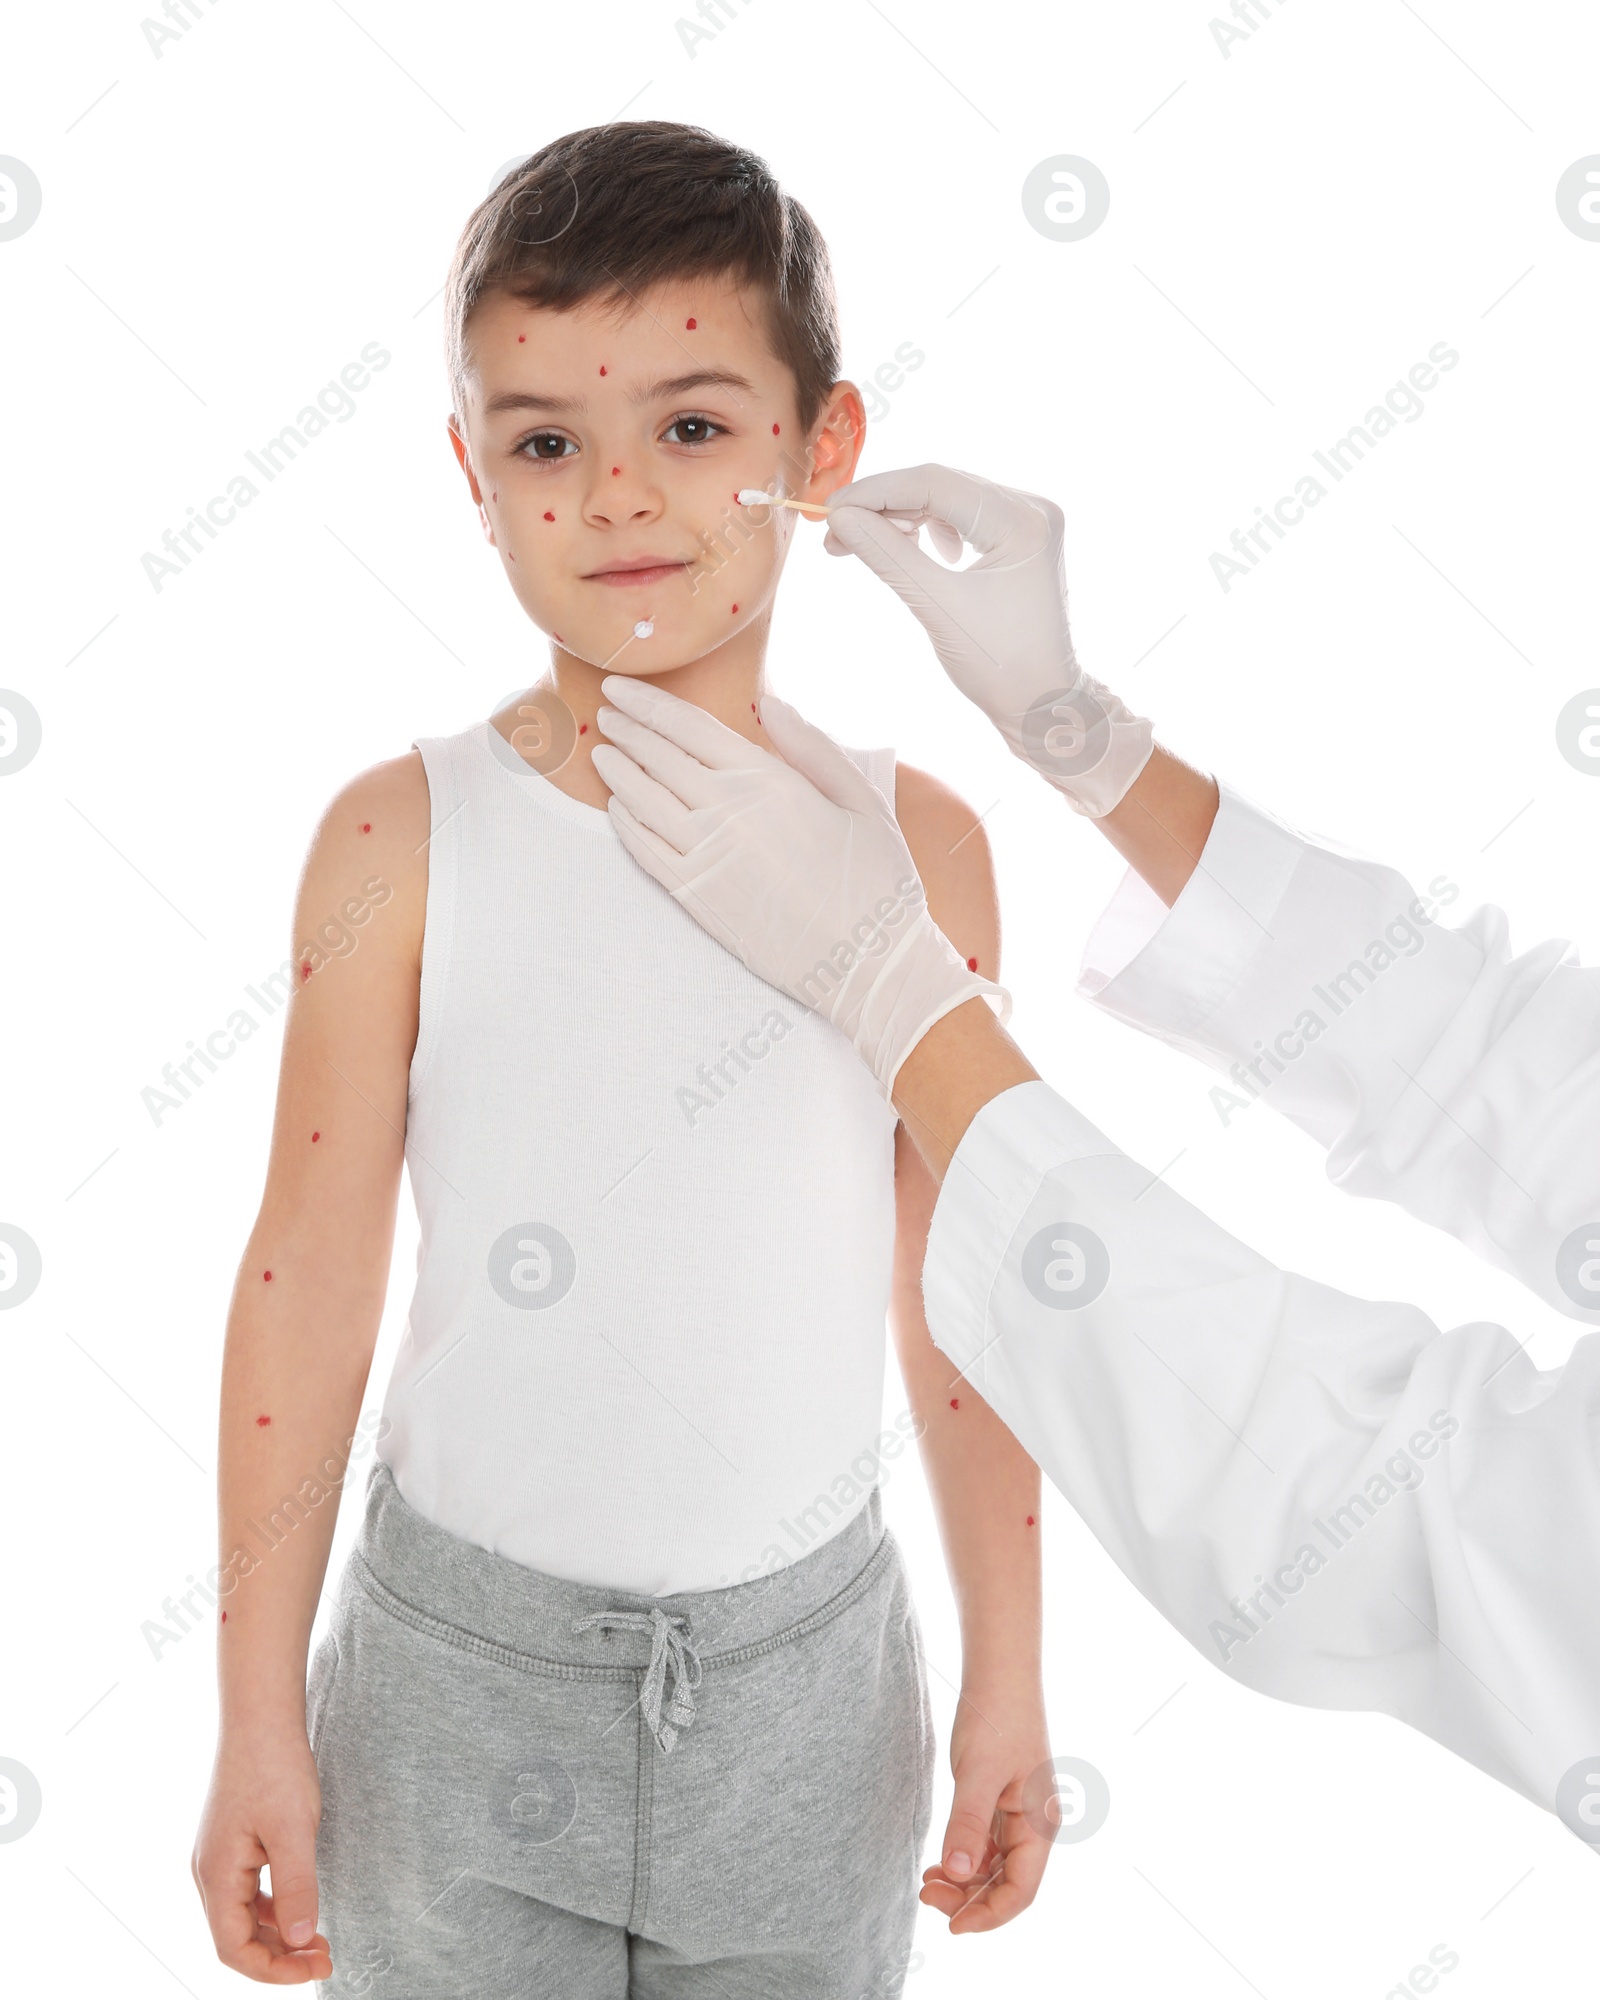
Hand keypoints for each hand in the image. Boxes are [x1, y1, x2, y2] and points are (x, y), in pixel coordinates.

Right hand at [191, 1725, 331, 1983]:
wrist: (261, 1716)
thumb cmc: (275, 1766)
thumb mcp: (294, 1830)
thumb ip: (296, 1889)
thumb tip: (302, 1941)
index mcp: (217, 1875)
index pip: (234, 1949)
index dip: (274, 1970)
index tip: (317, 1968)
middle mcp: (209, 1871)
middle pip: (236, 1938)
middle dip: (280, 1956)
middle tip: (326, 1957)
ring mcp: (218, 1856)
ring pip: (241, 1917)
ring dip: (277, 1934)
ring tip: (319, 1940)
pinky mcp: (232, 1841)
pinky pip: (247, 1892)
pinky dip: (272, 1909)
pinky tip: (299, 1906)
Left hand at [591, 674, 1007, 1097]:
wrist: (869, 963)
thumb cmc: (877, 880)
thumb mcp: (861, 800)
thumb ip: (813, 747)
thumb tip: (769, 706)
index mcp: (767, 779)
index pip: (688, 727)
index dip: (647, 703)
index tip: (621, 687)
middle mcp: (726, 811)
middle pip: (658, 756)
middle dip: (627, 729)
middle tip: (606, 712)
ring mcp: (705, 856)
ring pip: (642, 800)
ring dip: (618, 772)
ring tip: (603, 753)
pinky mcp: (696, 898)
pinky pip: (644, 851)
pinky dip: (625, 823)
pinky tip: (618, 809)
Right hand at [822, 462, 1153, 816]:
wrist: (1043, 701)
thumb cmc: (1001, 667)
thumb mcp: (937, 608)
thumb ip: (888, 556)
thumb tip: (838, 519)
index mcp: (1023, 522)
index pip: (935, 484)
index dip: (875, 492)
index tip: (829, 511)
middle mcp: (1032, 508)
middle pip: (941, 486)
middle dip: (884, 506)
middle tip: (835, 534)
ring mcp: (1028, 519)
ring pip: (947, 499)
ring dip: (901, 518)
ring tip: (863, 545)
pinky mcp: (1017, 535)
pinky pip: (961, 516)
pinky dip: (926, 530)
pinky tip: (911, 551)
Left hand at [921, 1678, 1053, 1934]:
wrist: (999, 1673)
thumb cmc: (996, 1716)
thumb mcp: (977, 1772)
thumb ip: (968, 1824)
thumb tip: (956, 1873)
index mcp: (1040, 1825)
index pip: (1021, 1891)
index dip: (989, 1916)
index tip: (952, 1927)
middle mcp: (1033, 1826)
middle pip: (1006, 1884)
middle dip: (969, 1900)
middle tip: (926, 1896)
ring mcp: (1018, 1814)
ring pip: (994, 1868)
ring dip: (963, 1883)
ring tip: (927, 1883)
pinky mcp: (1001, 1801)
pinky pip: (986, 1846)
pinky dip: (963, 1860)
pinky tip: (939, 1862)